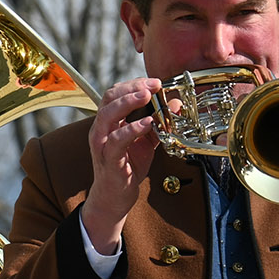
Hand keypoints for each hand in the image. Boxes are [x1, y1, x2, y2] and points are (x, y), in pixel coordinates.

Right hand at [82, 77, 162, 255]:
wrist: (114, 197)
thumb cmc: (127, 167)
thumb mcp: (147, 140)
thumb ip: (159, 122)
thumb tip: (177, 104)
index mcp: (109, 122)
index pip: (116, 93)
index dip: (134, 84)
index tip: (156, 81)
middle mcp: (101, 129)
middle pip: (109, 98)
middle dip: (132, 88)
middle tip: (153, 85)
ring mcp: (101, 144)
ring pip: (107, 115)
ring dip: (127, 102)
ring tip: (146, 96)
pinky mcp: (108, 159)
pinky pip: (116, 140)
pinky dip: (132, 129)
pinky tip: (148, 123)